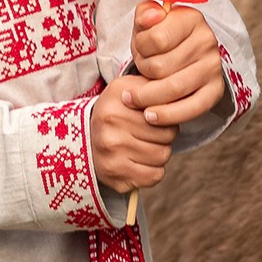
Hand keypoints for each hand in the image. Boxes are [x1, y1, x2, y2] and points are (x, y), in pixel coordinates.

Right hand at [90, 84, 174, 198]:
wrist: (83, 138)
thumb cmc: (116, 111)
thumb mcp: (128, 89)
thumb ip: (153, 85)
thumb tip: (178, 90)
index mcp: (116, 102)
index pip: (165, 114)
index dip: (165, 116)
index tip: (153, 116)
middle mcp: (110, 128)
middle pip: (167, 136)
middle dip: (164, 135)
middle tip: (149, 133)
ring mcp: (110, 154)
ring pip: (162, 157)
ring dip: (159, 153)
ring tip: (143, 146)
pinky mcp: (114, 176)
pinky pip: (154, 176)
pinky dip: (152, 171)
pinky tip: (139, 162)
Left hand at [128, 4, 226, 125]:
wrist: (183, 57)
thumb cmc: (160, 39)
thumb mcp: (147, 23)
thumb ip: (144, 15)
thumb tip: (152, 17)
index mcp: (191, 18)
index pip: (157, 38)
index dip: (141, 47)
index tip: (140, 50)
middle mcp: (207, 41)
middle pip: (161, 67)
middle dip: (142, 72)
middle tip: (138, 74)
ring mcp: (213, 68)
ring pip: (172, 89)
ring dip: (146, 97)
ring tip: (132, 98)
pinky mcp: (215, 91)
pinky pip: (191, 109)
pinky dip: (167, 115)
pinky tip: (150, 115)